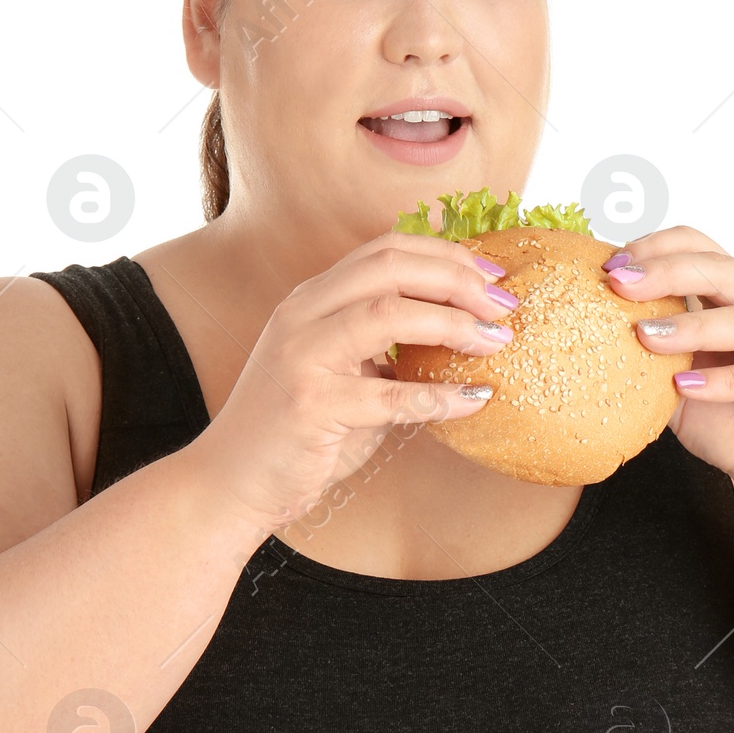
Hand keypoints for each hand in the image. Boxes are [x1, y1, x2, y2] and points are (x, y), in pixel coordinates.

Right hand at [194, 231, 515, 531]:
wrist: (229, 482)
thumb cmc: (293, 433)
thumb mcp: (341, 374)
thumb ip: (386, 352)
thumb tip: (460, 337)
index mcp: (311, 300)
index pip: (385, 250)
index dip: (445, 254)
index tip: (493, 276)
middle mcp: (302, 315)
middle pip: (390, 267)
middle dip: (457, 278)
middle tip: (504, 303)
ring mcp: (302, 357)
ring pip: (389, 314)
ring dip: (453, 324)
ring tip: (496, 341)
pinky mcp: (309, 405)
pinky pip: (390, 395)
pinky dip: (440, 397)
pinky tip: (474, 401)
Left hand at [603, 226, 733, 506]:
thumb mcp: (679, 386)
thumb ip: (651, 356)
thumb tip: (592, 334)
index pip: (700, 247)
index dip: (656, 249)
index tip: (610, 267)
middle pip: (721, 269)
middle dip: (666, 274)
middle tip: (619, 284)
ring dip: (692, 326)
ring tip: (645, 337)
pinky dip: (727, 381)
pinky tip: (688, 386)